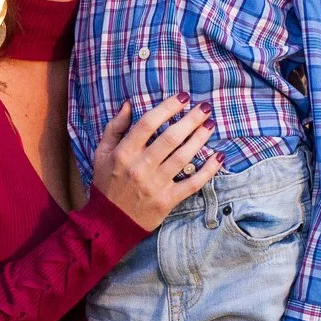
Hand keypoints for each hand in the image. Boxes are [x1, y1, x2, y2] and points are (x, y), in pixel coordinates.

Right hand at [90, 98, 213, 231]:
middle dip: (190, 120)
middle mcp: (140, 167)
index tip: (182, 98)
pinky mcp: (167, 201)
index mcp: (123, 153)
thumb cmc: (106, 184)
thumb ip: (114, 128)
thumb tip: (129, 104)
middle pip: (170, 138)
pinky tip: (219, 157)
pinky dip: (208, 170)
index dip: (167, 108)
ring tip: (210, 125)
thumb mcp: (102, 154)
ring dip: (200, 139)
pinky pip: (192, 184)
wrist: (108, 223)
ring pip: (183, 157)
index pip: (147, 123)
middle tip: (204, 108)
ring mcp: (155, 185)